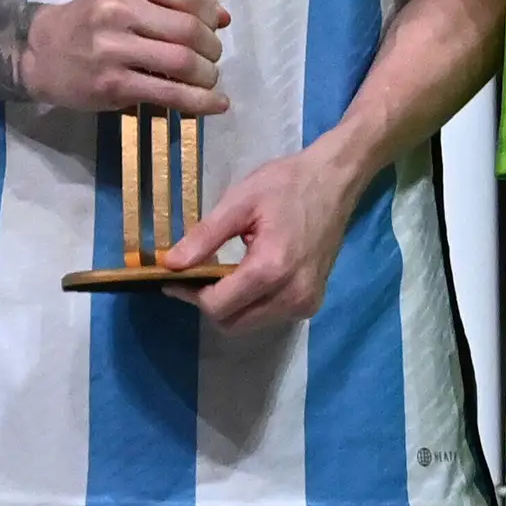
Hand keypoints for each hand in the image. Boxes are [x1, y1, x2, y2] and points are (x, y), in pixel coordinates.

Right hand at [20, 0, 228, 115]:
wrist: (42, 52)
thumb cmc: (91, 20)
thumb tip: (223, 16)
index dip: (210, 14)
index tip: (214, 28)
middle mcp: (117, 8)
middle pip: (189, 29)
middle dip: (212, 48)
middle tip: (212, 58)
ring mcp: (113, 47)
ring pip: (183, 62)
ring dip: (208, 75)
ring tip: (208, 79)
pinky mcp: (112, 83)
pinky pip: (169, 93)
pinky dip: (200, 101)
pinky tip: (216, 104)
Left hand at [188, 143, 364, 332]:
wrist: (335, 181)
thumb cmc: (287, 184)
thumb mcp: (240, 202)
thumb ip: (205, 237)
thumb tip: (170, 264)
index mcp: (272, 269)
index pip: (218, 305)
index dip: (190, 294)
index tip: (174, 277)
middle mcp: (292, 295)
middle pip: (232, 323)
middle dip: (208, 303)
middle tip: (194, 276)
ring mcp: (306, 304)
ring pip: (249, 324)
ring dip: (229, 306)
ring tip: (222, 274)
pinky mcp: (312, 304)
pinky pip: (269, 317)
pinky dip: (250, 305)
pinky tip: (247, 277)